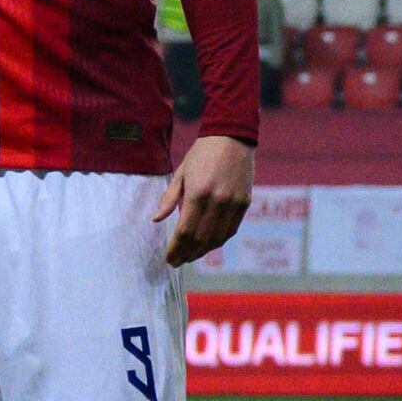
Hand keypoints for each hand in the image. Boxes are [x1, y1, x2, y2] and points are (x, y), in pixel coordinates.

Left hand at [152, 133, 256, 268]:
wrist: (232, 138)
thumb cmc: (201, 154)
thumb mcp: (180, 173)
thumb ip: (169, 198)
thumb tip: (156, 220)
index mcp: (199, 193)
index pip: (185, 230)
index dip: (176, 248)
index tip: (168, 258)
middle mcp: (218, 202)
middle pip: (202, 238)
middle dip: (187, 253)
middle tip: (176, 262)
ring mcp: (234, 204)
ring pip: (218, 238)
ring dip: (203, 251)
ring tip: (189, 257)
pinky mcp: (245, 203)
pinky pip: (231, 229)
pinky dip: (218, 241)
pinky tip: (207, 246)